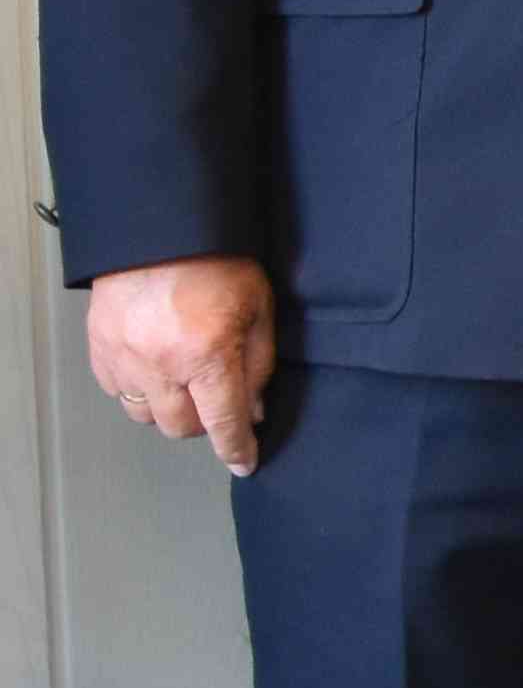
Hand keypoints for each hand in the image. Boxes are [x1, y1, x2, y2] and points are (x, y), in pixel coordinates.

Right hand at [85, 257, 273, 474]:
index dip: (236, 448)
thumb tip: (254, 409)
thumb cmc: (216, 261)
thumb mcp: (258, 310)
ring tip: (185, 383)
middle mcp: (161, 363)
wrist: (160, 227)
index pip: (224, 422)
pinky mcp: (99, 346)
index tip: (244, 461)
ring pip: (145, 414)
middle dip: (204, 423)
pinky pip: (117, 390)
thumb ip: (258, 365)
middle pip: (180, 427)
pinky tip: (156, 368)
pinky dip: (138, 389)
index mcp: (207, 355)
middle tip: (217, 401)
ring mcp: (124, 356)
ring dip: (169, 408)